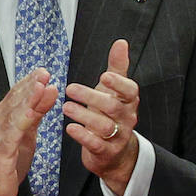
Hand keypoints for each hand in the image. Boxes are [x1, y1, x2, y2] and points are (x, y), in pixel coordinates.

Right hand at [0, 69, 57, 195]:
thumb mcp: (26, 135)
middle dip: (30, 85)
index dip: (30, 82)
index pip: (17, 96)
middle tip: (44, 72)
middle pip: (15, 101)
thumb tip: (49, 92)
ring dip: (28, 99)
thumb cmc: (7, 162)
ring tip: (41, 85)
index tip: (43, 71)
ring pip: (14, 114)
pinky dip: (22, 121)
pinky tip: (31, 113)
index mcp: (4, 118)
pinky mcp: (1, 153)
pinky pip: (12, 134)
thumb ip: (36, 115)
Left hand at [64, 38, 139, 195]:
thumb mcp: (114, 90)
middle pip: (113, 107)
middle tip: (70, 88)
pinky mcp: (106, 152)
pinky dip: (83, 136)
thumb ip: (118, 67)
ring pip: (104, 126)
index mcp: (128, 101)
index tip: (104, 76)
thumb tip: (121, 42)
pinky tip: (70, 128)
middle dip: (92, 97)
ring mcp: (118, 136)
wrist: (114, 152)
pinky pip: (96, 144)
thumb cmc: (110, 114)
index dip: (118, 83)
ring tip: (66, 107)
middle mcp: (126, 118)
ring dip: (84, 116)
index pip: (130, 91)